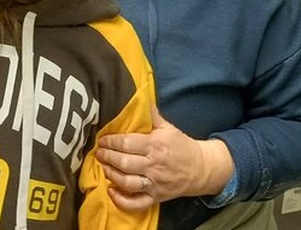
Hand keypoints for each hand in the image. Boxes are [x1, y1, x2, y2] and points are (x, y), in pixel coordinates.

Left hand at [96, 108, 233, 210]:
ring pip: (127, 182)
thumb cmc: (181, 146)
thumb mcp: (168, 128)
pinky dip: (122, 200)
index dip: (111, 141)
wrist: (201, 169)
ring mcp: (154, 184)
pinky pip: (137, 203)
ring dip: (111, 175)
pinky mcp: (156, 198)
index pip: (127, 143)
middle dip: (107, 157)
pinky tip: (111, 191)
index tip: (102, 140)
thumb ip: (151, 115)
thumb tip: (139, 97)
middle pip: (124, 162)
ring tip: (103, 167)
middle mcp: (154, 165)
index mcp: (156, 145)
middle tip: (99, 153)